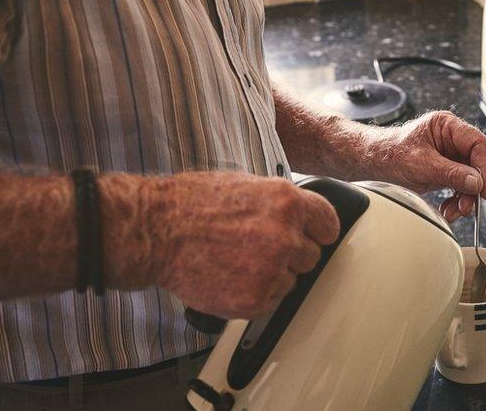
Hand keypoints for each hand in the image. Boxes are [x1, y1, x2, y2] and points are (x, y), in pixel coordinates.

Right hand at [105, 172, 339, 318]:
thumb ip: (281, 204)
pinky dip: (255, 294)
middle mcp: (285, 236)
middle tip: (259, 248)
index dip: (318, 231)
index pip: (329, 224)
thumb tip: (303, 216)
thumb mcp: (247, 185)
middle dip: (291, 254)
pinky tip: (231, 277)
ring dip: (273, 275)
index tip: (314, 236)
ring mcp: (271, 271)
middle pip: (311, 256)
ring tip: (239, 261)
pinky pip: (271, 302)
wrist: (156, 231)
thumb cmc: (192, 203)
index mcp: (287, 203)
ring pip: (291, 281)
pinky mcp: (254, 300)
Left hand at [376, 111, 485, 221]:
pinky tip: (448, 209)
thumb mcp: (419, 164)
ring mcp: (449, 156)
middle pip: (477, 163)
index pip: (478, 144)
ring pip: (470, 179)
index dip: (484, 167)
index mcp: (446, 126)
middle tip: (468, 206)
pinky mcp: (444, 172)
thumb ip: (450, 173)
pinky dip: (457, 201)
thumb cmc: (388, 154)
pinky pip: (460, 187)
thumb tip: (476, 183)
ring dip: (465, 198)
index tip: (482, 189)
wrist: (369, 164)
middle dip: (473, 187)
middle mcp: (451, 139)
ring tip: (456, 211)